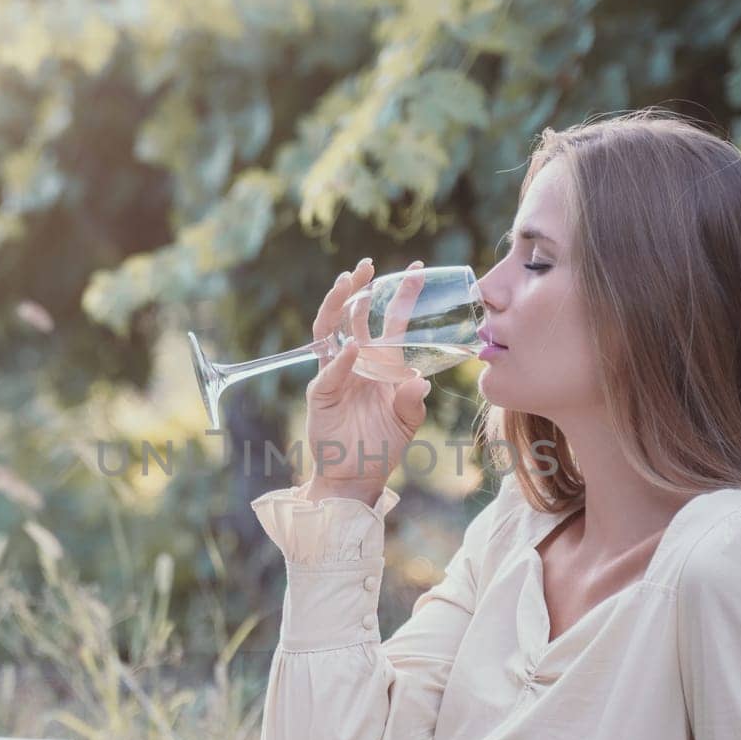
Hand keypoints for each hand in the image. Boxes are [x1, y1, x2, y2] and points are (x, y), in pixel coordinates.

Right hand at [302, 258, 430, 505]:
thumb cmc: (384, 444)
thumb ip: (413, 401)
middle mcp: (357, 361)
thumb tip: (420, 382)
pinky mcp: (320, 393)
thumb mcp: (407, 421)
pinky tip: (351, 350)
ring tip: (346, 285)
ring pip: (331, 331)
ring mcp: (336, 374)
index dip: (402, 295)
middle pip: (355, 315)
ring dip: (337, 307)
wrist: (358, 473)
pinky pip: (329, 372)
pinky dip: (340, 361)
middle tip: (367, 266)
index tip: (417, 268)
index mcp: (382, 362)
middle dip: (360, 288)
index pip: (392, 321)